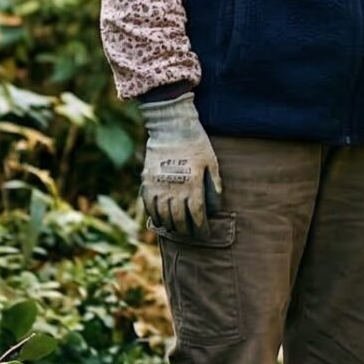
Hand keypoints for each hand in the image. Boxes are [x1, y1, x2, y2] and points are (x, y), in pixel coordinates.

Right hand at [139, 94, 222, 235]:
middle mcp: (175, 190)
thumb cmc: (196, 143)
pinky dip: (154, 216)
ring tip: (177, 231)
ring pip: (163, 216)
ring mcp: (159, 187)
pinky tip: (160, 220)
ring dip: (171, 226)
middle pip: (180, 220)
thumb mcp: (211, 162)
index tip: (205, 235)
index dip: (202, 229)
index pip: (198, 216)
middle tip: (191, 236)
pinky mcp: (147, 182)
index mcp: (193, 186)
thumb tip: (217, 207)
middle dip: (187, 232)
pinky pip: (149, 206)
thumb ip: (215, 185)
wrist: (171, 127)